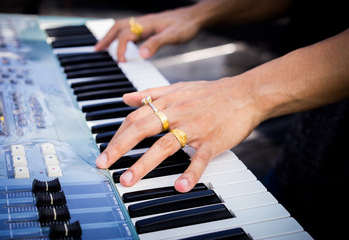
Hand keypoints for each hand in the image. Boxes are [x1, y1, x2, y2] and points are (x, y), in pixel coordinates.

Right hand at [94, 7, 202, 61]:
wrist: (195, 18)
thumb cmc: (185, 26)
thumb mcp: (172, 36)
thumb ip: (156, 44)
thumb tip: (141, 55)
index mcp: (146, 24)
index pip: (126, 35)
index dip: (121, 49)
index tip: (120, 62)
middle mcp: (142, 22)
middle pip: (118, 28)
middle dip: (106, 39)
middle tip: (96, 50)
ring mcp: (145, 23)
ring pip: (122, 27)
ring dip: (111, 37)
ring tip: (103, 47)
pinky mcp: (149, 26)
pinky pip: (130, 30)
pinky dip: (121, 37)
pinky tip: (122, 44)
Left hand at [95, 78, 262, 191]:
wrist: (245, 94)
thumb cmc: (211, 92)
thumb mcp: (178, 88)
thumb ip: (151, 94)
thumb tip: (126, 98)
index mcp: (168, 102)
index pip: (135, 117)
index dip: (118, 134)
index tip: (106, 149)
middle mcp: (177, 113)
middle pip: (142, 129)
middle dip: (119, 147)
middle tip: (103, 164)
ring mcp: (195, 128)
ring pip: (165, 146)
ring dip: (144, 164)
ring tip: (127, 180)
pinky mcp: (212, 141)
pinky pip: (199, 159)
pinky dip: (190, 173)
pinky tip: (179, 187)